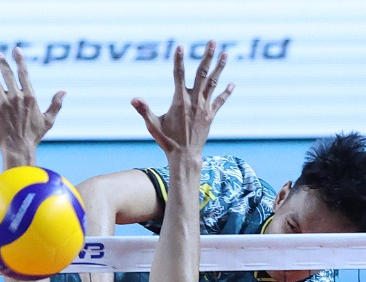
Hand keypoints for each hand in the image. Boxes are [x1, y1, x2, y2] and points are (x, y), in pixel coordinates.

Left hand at [0, 50, 63, 163]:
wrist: (19, 149)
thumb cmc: (34, 136)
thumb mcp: (48, 120)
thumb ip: (56, 104)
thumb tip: (64, 91)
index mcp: (29, 97)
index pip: (24, 74)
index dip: (20, 60)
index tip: (16, 50)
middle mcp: (16, 98)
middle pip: (7, 75)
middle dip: (2, 63)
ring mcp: (3, 104)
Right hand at [131, 43, 232, 158]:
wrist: (185, 156)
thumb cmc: (167, 141)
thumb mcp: (153, 125)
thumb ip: (144, 110)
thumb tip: (133, 99)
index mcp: (179, 101)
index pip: (179, 75)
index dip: (179, 60)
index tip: (180, 47)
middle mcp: (194, 101)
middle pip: (202, 73)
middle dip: (207, 56)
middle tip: (212, 41)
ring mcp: (204, 107)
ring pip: (213, 83)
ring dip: (219, 67)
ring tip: (225, 54)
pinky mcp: (211, 115)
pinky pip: (220, 101)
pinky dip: (226, 92)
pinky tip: (232, 84)